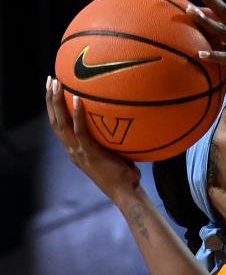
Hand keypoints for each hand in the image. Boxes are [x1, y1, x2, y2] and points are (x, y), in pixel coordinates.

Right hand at [45, 77, 140, 201]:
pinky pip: (79, 131)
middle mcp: (73, 151)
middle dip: (49, 100)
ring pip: (61, 124)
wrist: (126, 194)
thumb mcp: (115, 155)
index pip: (59, 127)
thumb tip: (126, 122)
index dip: (53, 110)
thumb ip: (113, 141)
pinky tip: (76, 99)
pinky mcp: (89, 154)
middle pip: (55, 121)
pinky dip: (76, 114)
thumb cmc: (126, 176)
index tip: (53, 92)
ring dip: (56, 102)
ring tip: (56, 83)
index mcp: (76, 151)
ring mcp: (79, 152)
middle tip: (50, 80)